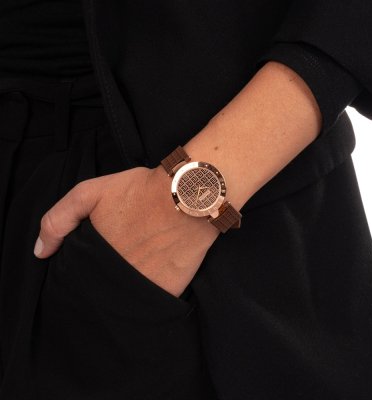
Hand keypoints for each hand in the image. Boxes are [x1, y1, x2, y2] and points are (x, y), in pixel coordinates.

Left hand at [33, 164, 219, 296]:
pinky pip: (151, 302)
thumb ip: (58, 220)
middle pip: (99, 290)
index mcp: (95, 256)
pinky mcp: (168, 291)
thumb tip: (41, 252)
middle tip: (116, 263)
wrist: (188, 196)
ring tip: (136, 267)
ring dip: (124, 290)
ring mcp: (142, 286)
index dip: (81, 272)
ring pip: (124, 299)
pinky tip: (154, 274)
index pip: (77, 278)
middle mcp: (115, 276)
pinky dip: (148, 293)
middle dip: (101, 281)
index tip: (92, 262)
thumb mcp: (89, 193)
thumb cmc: (141, 191)